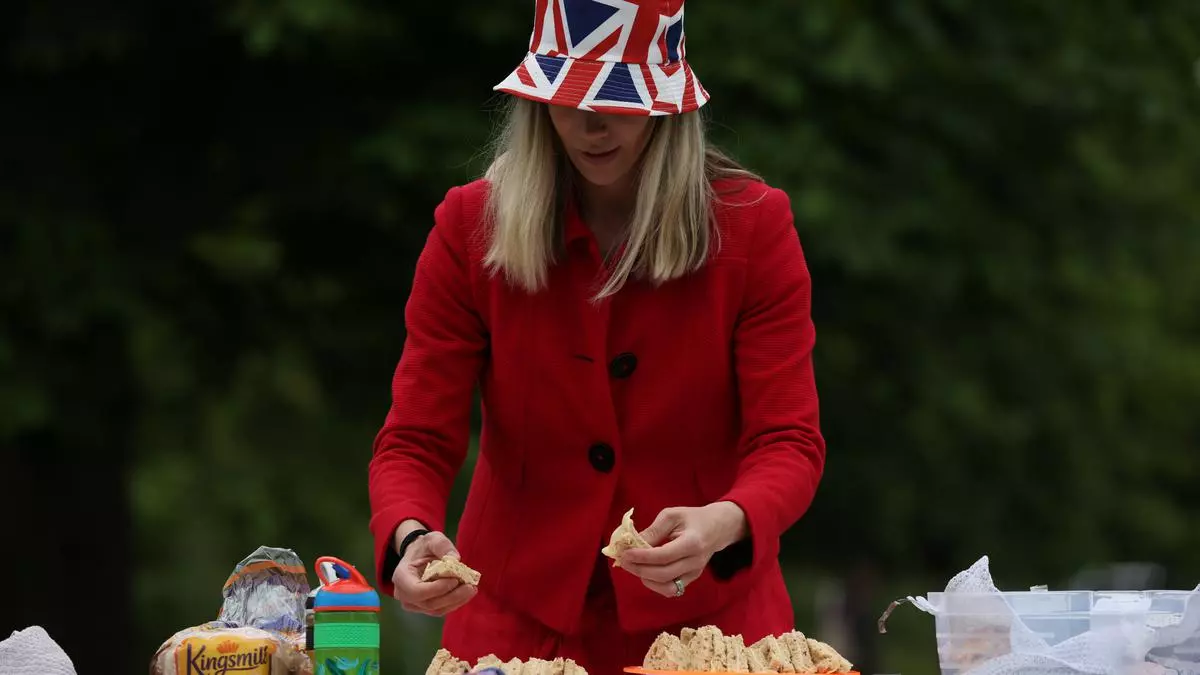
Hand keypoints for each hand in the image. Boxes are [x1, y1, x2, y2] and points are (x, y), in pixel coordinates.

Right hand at [390, 520, 476, 615]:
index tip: (455, 580)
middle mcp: (404, 595)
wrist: (419, 556)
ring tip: (471, 589)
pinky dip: (455, 603)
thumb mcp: (433, 539)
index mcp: (401, 577)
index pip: (417, 591)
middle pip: (429, 603)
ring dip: (456, 601)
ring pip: (436, 610)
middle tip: (470, 587)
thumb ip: (442, 545)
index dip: (436, 589)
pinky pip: (440, 610)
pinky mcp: (424, 608)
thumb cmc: (424, 547)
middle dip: (452, 596)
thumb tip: (455, 559)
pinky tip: (466, 593)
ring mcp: (413, 604)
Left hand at [619, 502, 747, 597]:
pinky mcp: (691, 580)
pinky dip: (655, 584)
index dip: (642, 557)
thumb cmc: (692, 518)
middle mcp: (695, 562)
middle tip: (624, 561)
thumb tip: (633, 543)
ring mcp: (694, 574)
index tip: (625, 553)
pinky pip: (671, 589)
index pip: (664, 556)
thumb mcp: (672, 515)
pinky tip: (646, 572)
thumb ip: (653, 530)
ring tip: (634, 566)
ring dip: (646, 579)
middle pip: (663, 575)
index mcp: (692, 543)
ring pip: (666, 587)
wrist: (717, 528)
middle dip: (639, 569)